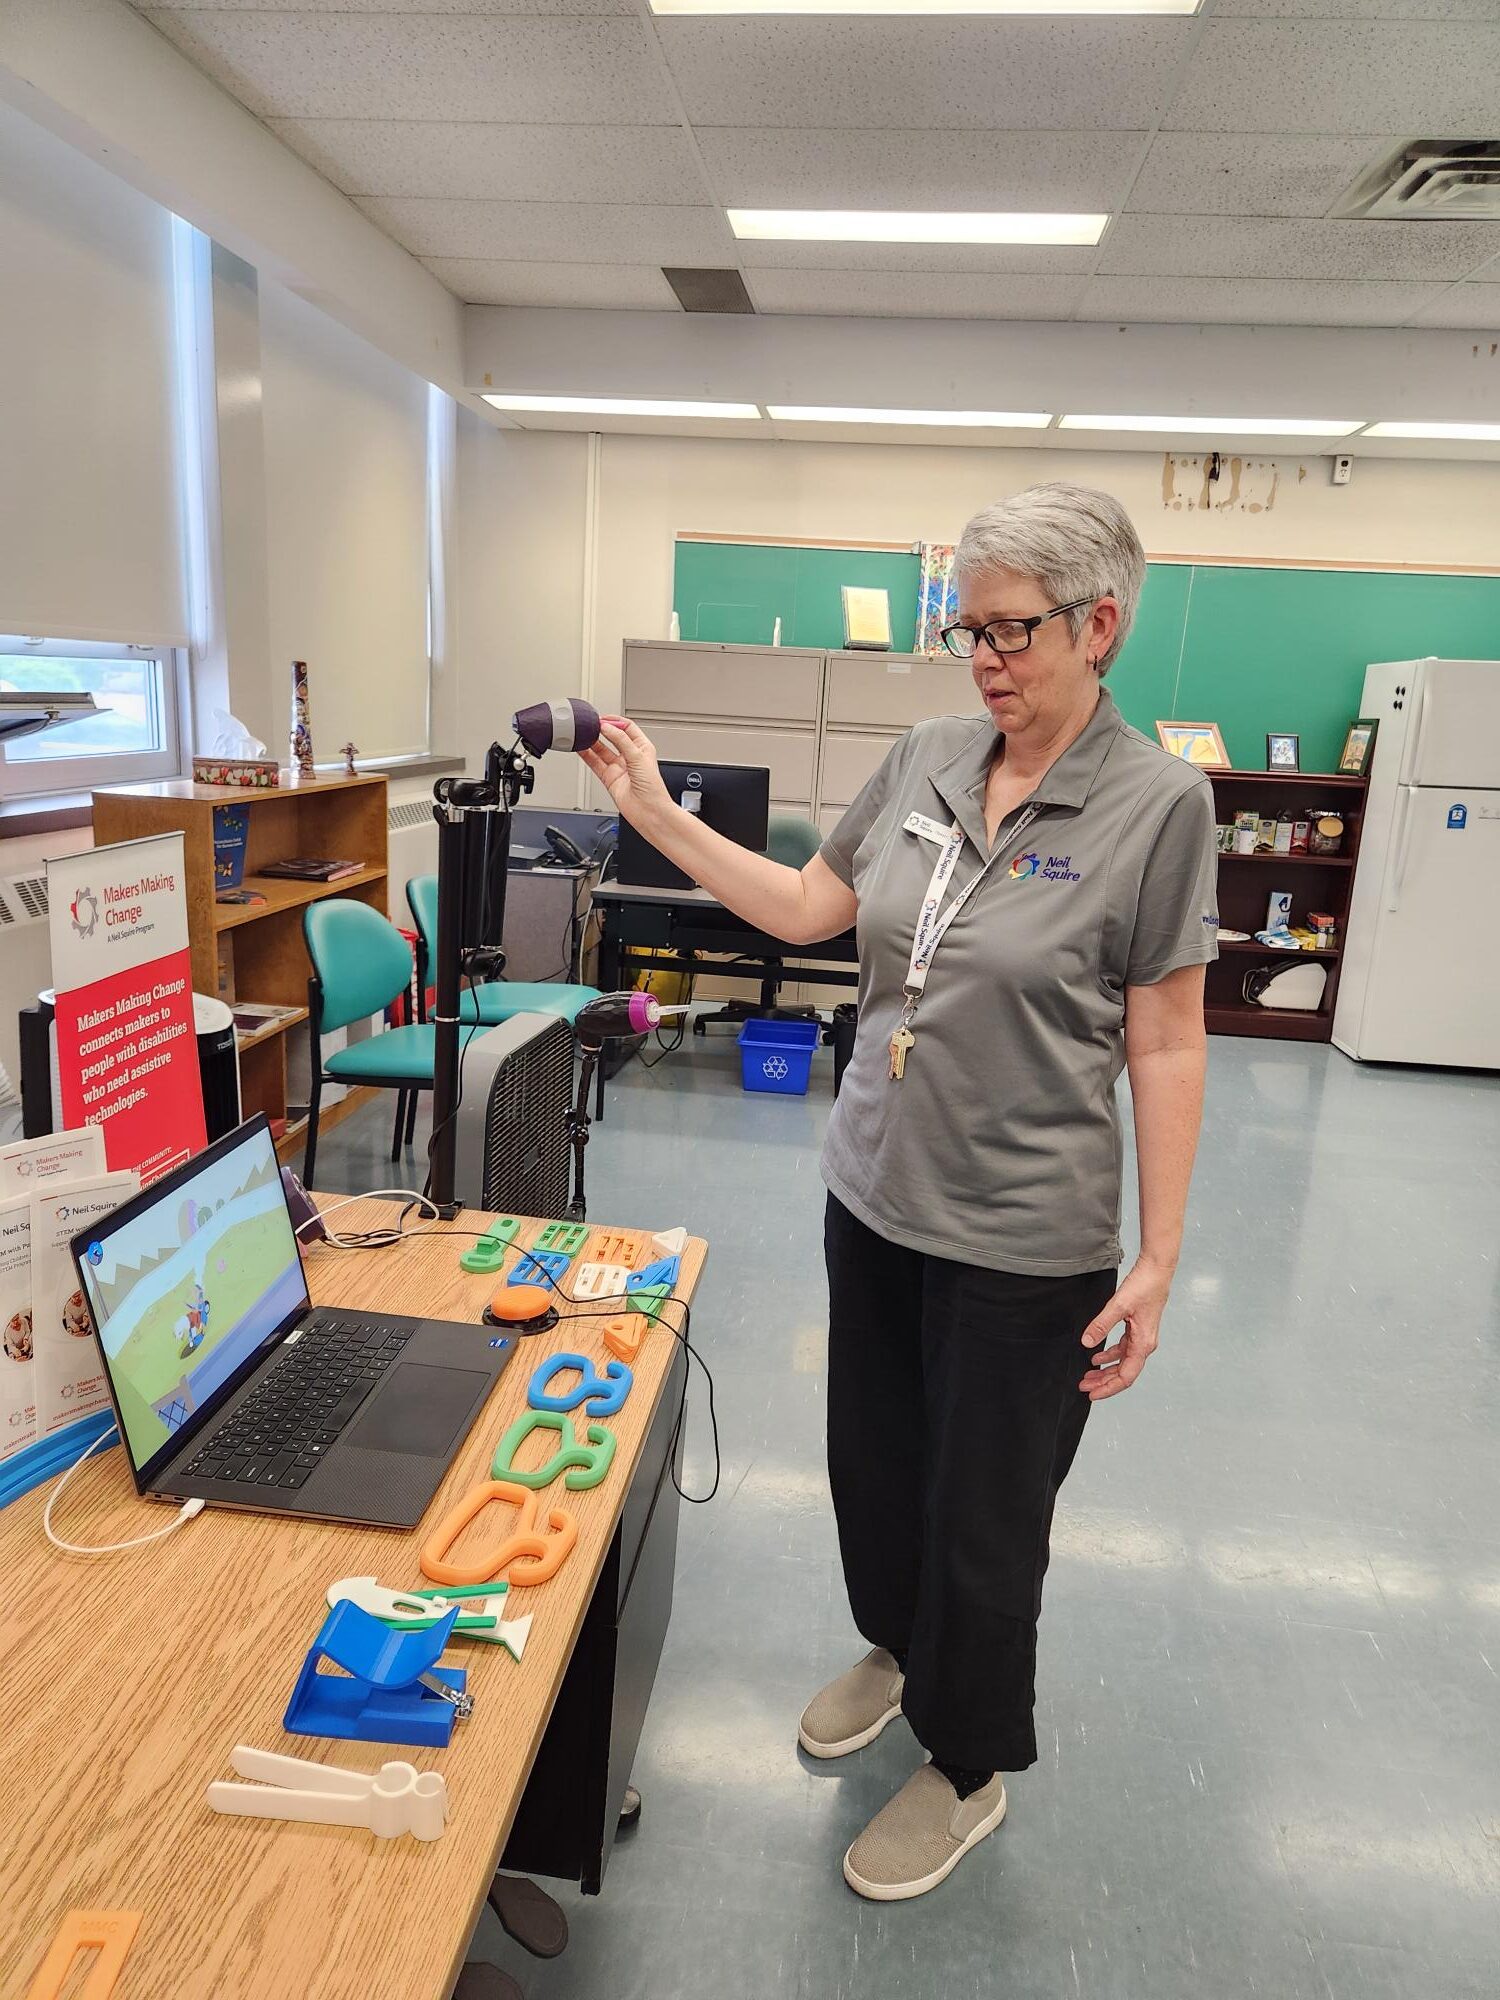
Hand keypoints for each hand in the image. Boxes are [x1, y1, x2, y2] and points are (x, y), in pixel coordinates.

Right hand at [577, 717, 673, 831]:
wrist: (649, 811)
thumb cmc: (653, 788)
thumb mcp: (638, 757)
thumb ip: (621, 740)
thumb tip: (607, 727)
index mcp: (642, 747)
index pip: (627, 727)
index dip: (615, 721)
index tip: (603, 718)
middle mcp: (630, 756)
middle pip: (613, 737)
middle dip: (602, 729)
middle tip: (591, 724)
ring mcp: (619, 767)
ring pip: (602, 750)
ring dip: (592, 742)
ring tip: (584, 734)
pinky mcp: (609, 778)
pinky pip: (595, 763)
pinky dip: (587, 755)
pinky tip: (581, 748)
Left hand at [1078, 1256, 1172, 1400]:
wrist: (1156, 1270)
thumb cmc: (1144, 1286)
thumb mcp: (1118, 1305)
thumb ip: (1101, 1325)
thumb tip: (1086, 1343)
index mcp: (1143, 1344)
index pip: (1126, 1376)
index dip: (1108, 1388)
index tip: (1092, 1394)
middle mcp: (1144, 1345)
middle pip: (1123, 1373)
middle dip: (1103, 1382)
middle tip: (1083, 1386)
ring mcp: (1142, 1338)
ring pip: (1122, 1362)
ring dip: (1105, 1370)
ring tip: (1087, 1375)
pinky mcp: (1138, 1329)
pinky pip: (1123, 1349)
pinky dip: (1110, 1356)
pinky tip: (1096, 1357)